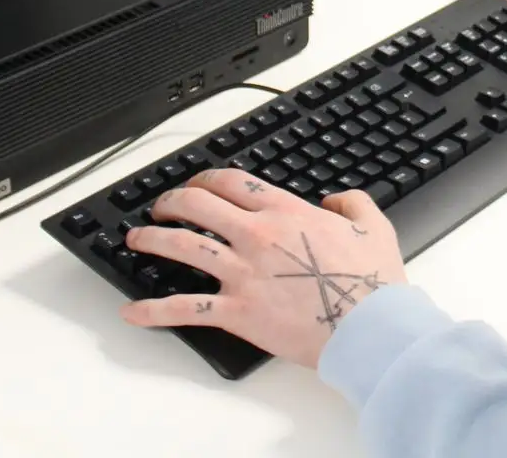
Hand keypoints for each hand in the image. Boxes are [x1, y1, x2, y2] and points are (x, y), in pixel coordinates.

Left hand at [120, 169, 408, 368]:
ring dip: (152, 239)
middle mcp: (257, 235)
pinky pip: (185, 308)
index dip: (205, 178)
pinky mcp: (237, 312)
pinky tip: (132, 311)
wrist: (370, 328)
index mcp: (286, 212)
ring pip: (182, 245)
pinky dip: (153, 310)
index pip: (231, 181)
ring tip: (135, 240)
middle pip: (197, 204)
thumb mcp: (374, 225)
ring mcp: (242, 273)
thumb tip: (335, 198)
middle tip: (161, 207)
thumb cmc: (372, 282)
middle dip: (171, 201)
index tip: (196, 184)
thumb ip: (351, 202)